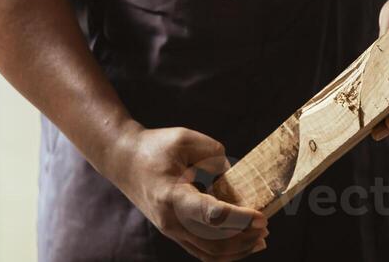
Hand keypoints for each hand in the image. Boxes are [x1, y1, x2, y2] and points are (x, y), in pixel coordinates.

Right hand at [107, 124, 267, 260]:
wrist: (123, 160)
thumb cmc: (155, 146)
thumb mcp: (185, 138)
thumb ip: (214, 153)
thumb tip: (231, 174)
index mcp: (173, 196)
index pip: (211, 215)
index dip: (239, 219)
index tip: (261, 216)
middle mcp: (171, 220)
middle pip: (213, 240)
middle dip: (244, 236)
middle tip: (266, 225)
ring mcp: (171, 230)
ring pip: (208, 252)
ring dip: (238, 249)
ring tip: (260, 239)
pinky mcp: (173, 232)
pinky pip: (202, 251)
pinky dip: (224, 252)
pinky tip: (242, 245)